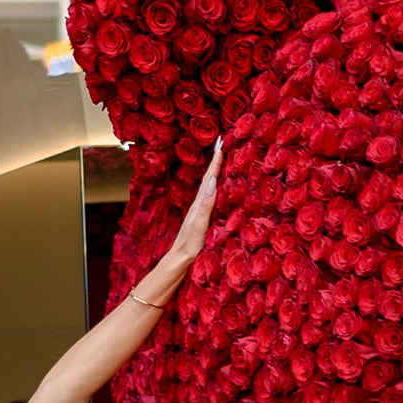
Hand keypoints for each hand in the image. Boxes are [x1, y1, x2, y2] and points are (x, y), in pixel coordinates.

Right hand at [133, 146, 219, 312]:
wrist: (178, 262)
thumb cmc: (192, 248)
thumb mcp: (203, 228)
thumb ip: (208, 208)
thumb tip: (216, 188)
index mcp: (203, 206)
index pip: (211, 181)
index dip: (217, 163)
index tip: (224, 145)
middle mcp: (200, 206)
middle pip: (209, 179)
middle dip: (216, 160)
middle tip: (222, 140)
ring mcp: (198, 213)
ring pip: (207, 187)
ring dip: (213, 170)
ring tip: (220, 153)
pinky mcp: (197, 222)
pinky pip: (205, 203)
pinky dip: (209, 191)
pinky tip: (213, 181)